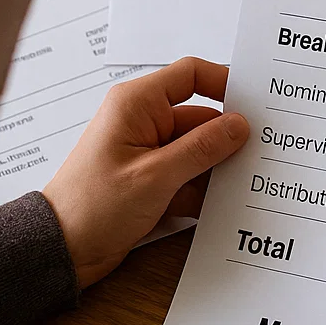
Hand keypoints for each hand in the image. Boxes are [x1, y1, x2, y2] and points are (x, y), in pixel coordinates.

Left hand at [42, 57, 249, 287]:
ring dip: (217, 169)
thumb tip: (239, 125)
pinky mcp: (152, 180)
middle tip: (262, 155)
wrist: (63, 249)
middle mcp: (144, 122)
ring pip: (199, 151)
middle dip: (228, 139)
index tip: (254, 106)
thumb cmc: (93, 206)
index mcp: (137, 105)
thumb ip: (202, 148)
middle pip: (202, 118)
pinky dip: (204, 190)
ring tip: (245, 185)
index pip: (191, 75)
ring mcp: (149, 152)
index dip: (225, 84)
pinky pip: (190, 175)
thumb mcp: (155, 176)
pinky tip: (221, 206)